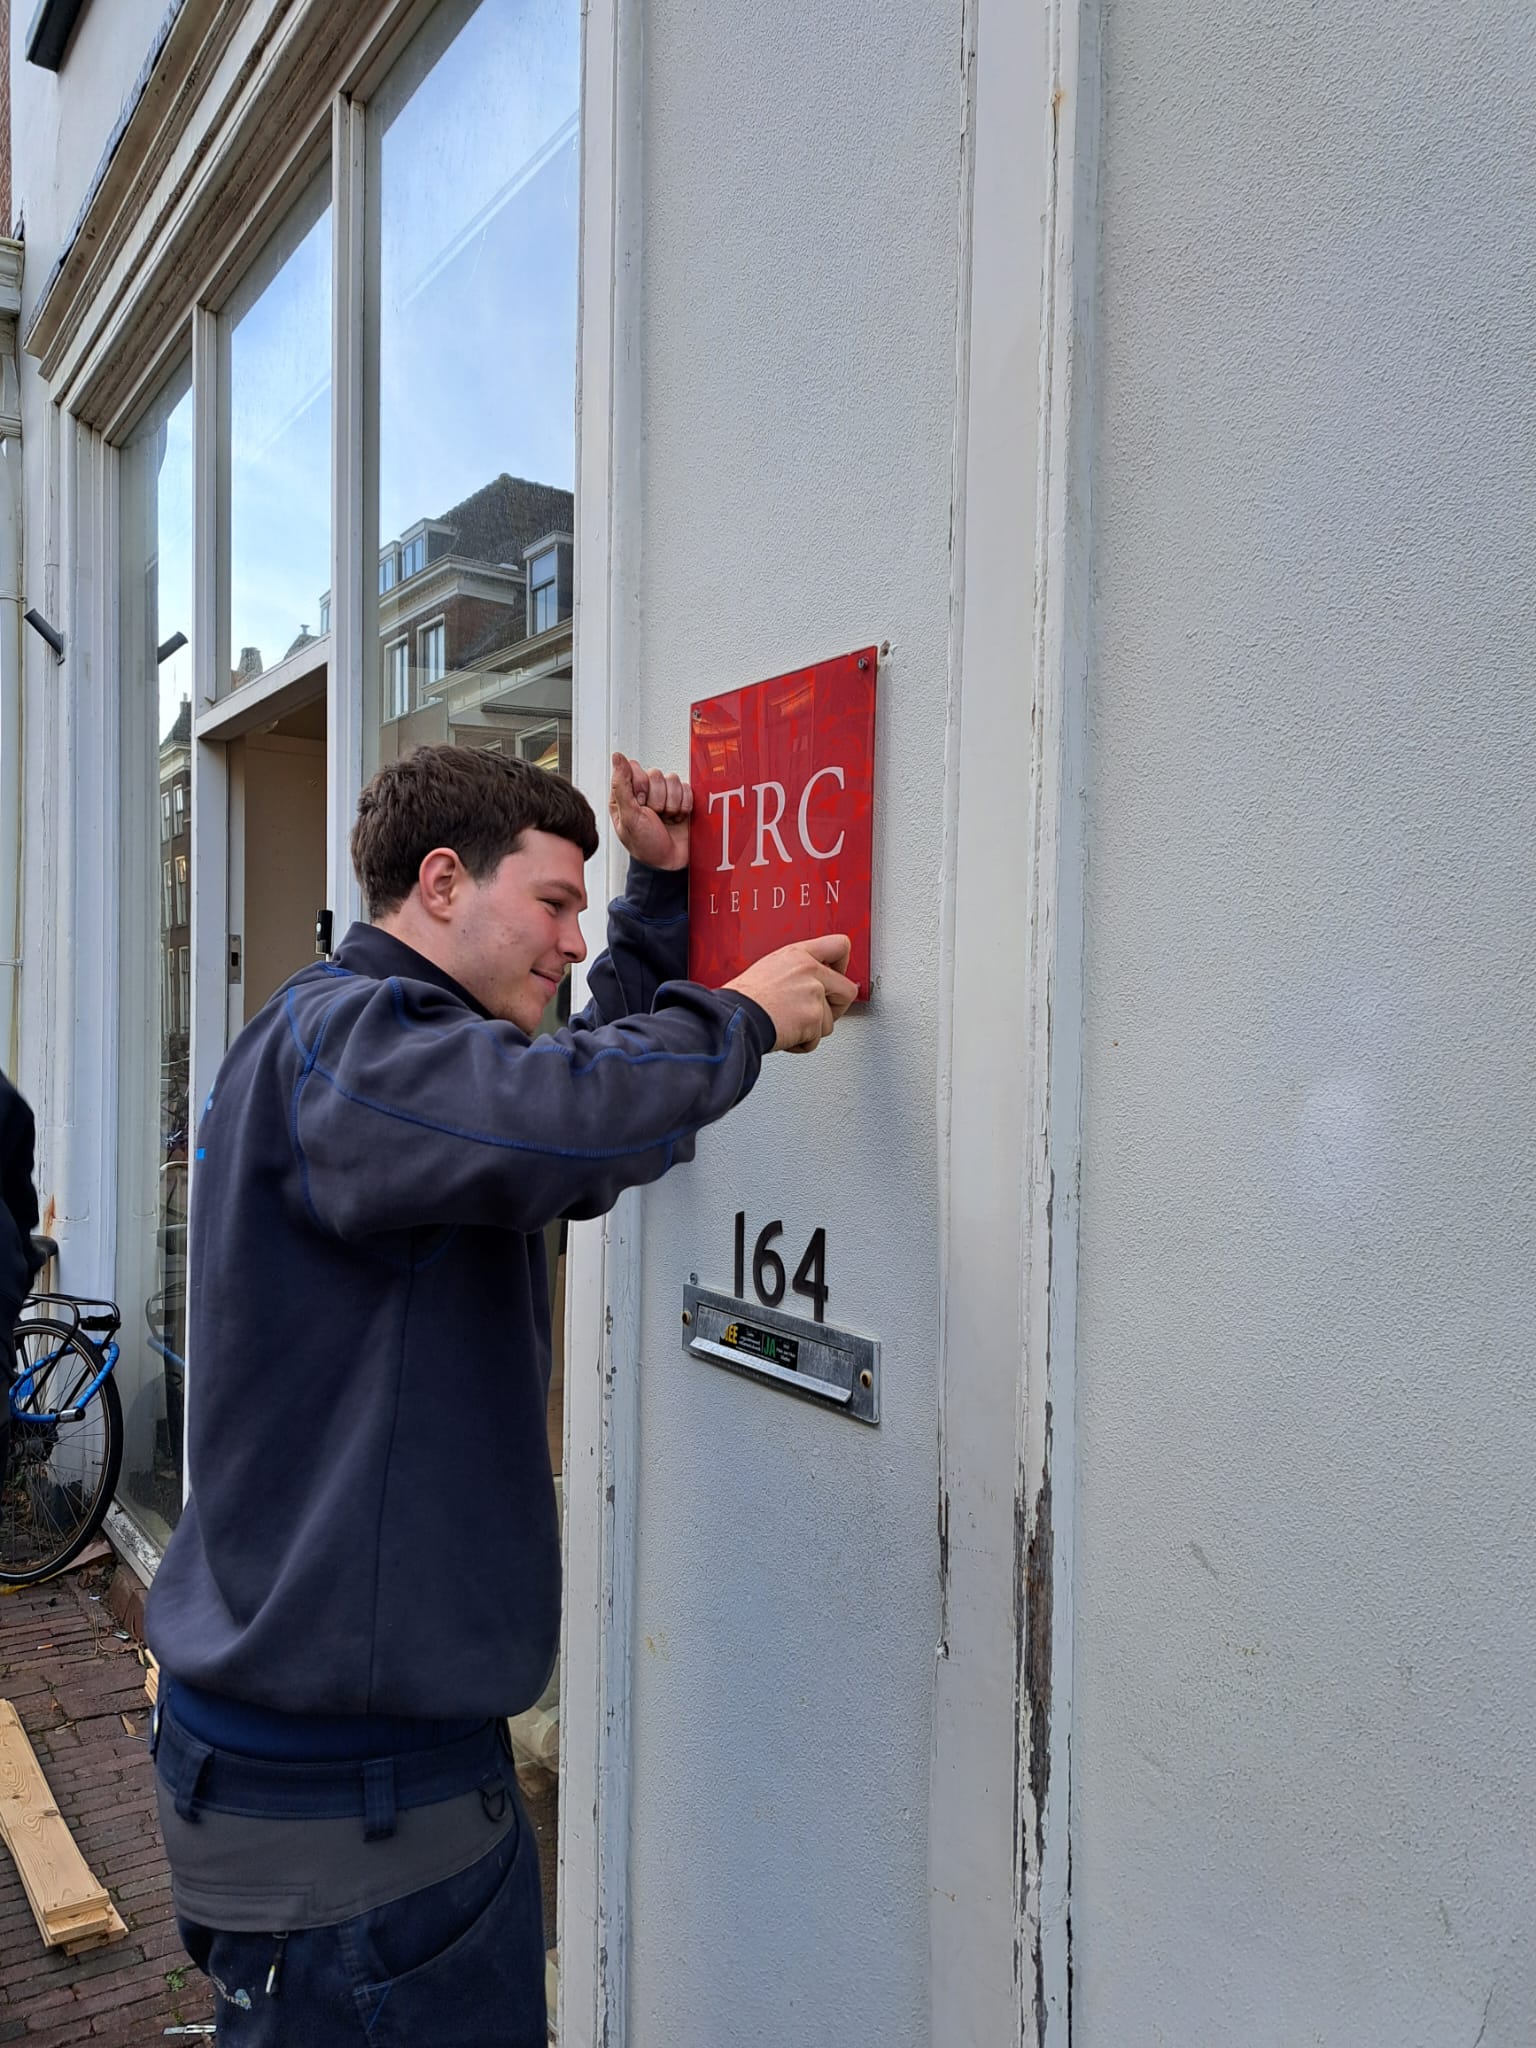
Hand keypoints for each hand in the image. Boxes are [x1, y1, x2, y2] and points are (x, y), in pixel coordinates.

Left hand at [610, 753, 692, 871]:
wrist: (670, 864)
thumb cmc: (645, 846)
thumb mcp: (629, 817)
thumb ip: (621, 785)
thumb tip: (617, 757)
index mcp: (625, 794)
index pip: (634, 769)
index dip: (640, 787)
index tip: (640, 806)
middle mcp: (644, 792)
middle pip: (655, 774)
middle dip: (657, 799)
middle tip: (655, 816)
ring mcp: (663, 795)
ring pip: (672, 780)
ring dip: (671, 804)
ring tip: (666, 819)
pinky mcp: (681, 799)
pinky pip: (686, 788)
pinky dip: (684, 806)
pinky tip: (677, 818)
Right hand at [725, 935, 856, 1053]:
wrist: (732, 1016)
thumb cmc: (742, 998)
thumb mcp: (770, 969)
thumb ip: (797, 972)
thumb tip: (814, 984)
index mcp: (798, 955)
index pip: (840, 945)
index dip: (843, 965)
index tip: (836, 976)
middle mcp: (810, 971)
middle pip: (847, 991)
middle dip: (835, 1008)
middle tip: (815, 1013)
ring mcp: (813, 995)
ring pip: (829, 1022)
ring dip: (811, 1030)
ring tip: (786, 1024)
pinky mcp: (812, 1019)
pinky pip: (815, 1040)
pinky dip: (800, 1043)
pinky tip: (783, 1033)